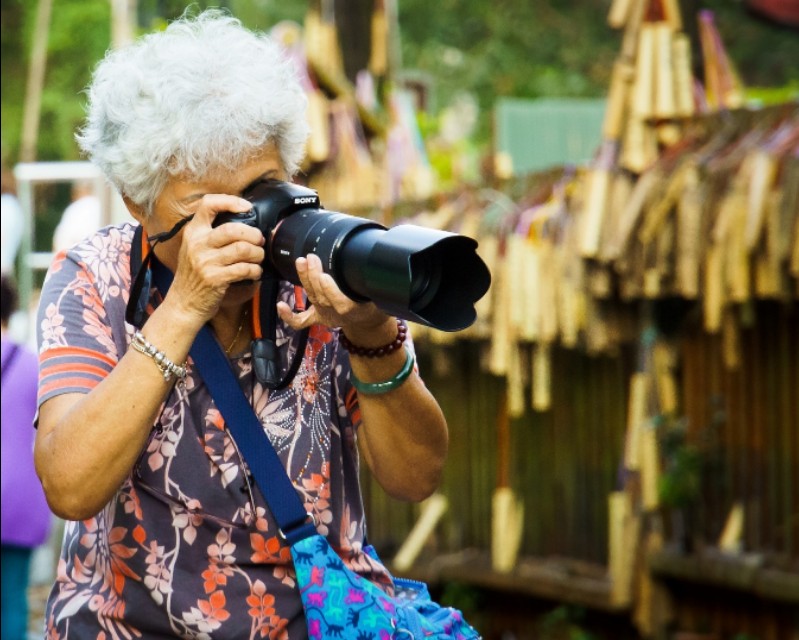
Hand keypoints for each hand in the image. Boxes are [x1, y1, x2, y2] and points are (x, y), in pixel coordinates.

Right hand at [165, 194, 264, 324]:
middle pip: (233, 229)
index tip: (247, 207)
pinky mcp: (216, 279)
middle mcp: (197, 244)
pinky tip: (255, 272)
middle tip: (259, 240)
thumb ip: (211, 234)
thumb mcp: (194, 248)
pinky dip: (256, 270)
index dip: (230, 201)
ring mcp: (206, 262)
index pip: (208, 204)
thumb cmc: (194, 275)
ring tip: (259, 257)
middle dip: (253, 234)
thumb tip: (243, 221)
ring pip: (243, 249)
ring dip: (258, 253)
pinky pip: (245, 269)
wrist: (183, 303)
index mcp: (193, 232)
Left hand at [276, 253, 393, 340]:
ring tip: (301, 262)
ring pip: (312, 299)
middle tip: (311, 258)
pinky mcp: (318, 318)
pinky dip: (289, 316)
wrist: (370, 322)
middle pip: (322, 297)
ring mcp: (326, 316)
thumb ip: (374, 282)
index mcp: (355, 310)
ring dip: (305, 280)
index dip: (331, 291)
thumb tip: (375, 259)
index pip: (341, 303)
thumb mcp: (379, 293)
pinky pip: (301, 321)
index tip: (325, 275)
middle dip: (314, 277)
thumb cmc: (374, 302)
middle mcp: (338, 314)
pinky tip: (280, 305)